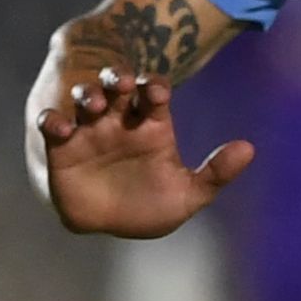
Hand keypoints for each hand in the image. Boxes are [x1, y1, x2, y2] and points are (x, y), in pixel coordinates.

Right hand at [35, 68, 249, 239]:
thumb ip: (216, 173)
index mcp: (150, 123)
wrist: (108, 223)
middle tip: (121, 82)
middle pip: (116, 83)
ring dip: (87, 94)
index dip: (154, 86)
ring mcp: (88, 129)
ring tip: (93, 105)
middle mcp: (118, 119)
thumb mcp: (187, 194)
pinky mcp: (61, 146)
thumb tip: (249, 148)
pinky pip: (52, 123)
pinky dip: (53, 120)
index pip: (152, 91)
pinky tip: (61, 127)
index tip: (156, 93)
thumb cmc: (149, 205)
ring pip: (85, 96)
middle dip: (117, 76)